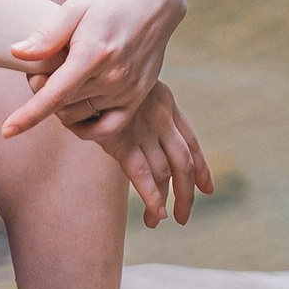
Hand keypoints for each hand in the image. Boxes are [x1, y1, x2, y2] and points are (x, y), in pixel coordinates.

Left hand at [1, 0, 183, 142]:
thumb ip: (47, 35)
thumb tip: (16, 53)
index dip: (28, 116)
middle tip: (42, 68)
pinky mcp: (139, 97)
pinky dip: (87, 127)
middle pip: (62, 105)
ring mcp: (128, 90)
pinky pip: (107, 128)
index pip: (55, 95)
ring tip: (62, 79)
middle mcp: (113, 77)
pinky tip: (77, 109)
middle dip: (41, 93)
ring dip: (62, 107)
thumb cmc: (110, 1)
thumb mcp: (75, 7)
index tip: (7, 131)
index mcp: (93, 53)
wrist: (155, 1)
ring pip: (80, 117)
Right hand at [90, 79, 212, 229]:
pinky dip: (152, 197)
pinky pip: (142, 174)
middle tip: (183, 216)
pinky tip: (156, 215)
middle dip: (187, 193)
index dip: (202, 169)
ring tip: (158, 220)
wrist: (82, 67)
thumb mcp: (132, 86)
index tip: (207, 189)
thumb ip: (143, 109)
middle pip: (184, 163)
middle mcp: (162, 118)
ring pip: (166, 172)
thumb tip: (150, 136)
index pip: (192, 142)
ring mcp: (143, 130)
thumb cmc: (103, 77)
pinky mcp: (121, 141)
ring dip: (167, 201)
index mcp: (168, 103)